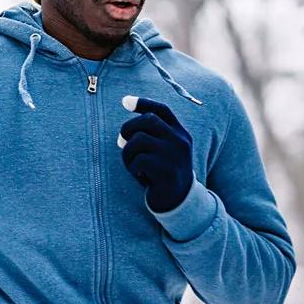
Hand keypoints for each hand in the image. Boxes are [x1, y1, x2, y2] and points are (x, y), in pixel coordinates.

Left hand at [118, 95, 193, 212]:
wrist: (179, 201)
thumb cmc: (164, 173)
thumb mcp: (163, 151)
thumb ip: (149, 138)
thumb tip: (123, 135)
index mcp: (180, 133)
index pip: (162, 110)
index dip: (143, 103)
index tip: (125, 102)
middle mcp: (180, 140)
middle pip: (147, 120)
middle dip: (128, 129)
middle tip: (122, 143)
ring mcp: (174, 155)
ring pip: (139, 140)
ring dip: (128, 153)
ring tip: (132, 164)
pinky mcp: (167, 171)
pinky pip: (139, 160)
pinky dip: (132, 167)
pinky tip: (139, 175)